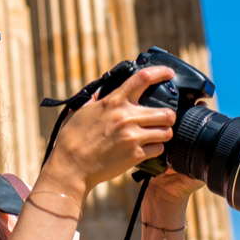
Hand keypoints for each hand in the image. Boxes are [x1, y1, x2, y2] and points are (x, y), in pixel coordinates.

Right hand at [45, 66, 178, 193]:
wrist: (71, 166)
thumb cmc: (72, 139)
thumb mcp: (81, 111)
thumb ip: (96, 99)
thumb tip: (101, 91)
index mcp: (113, 101)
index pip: (143, 78)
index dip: (161, 72)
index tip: (169, 73)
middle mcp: (126, 117)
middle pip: (166, 112)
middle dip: (168, 116)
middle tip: (162, 120)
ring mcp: (132, 137)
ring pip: (167, 131)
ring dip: (163, 133)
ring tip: (155, 135)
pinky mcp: (135, 155)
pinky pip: (159, 149)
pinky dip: (156, 150)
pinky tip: (147, 149)